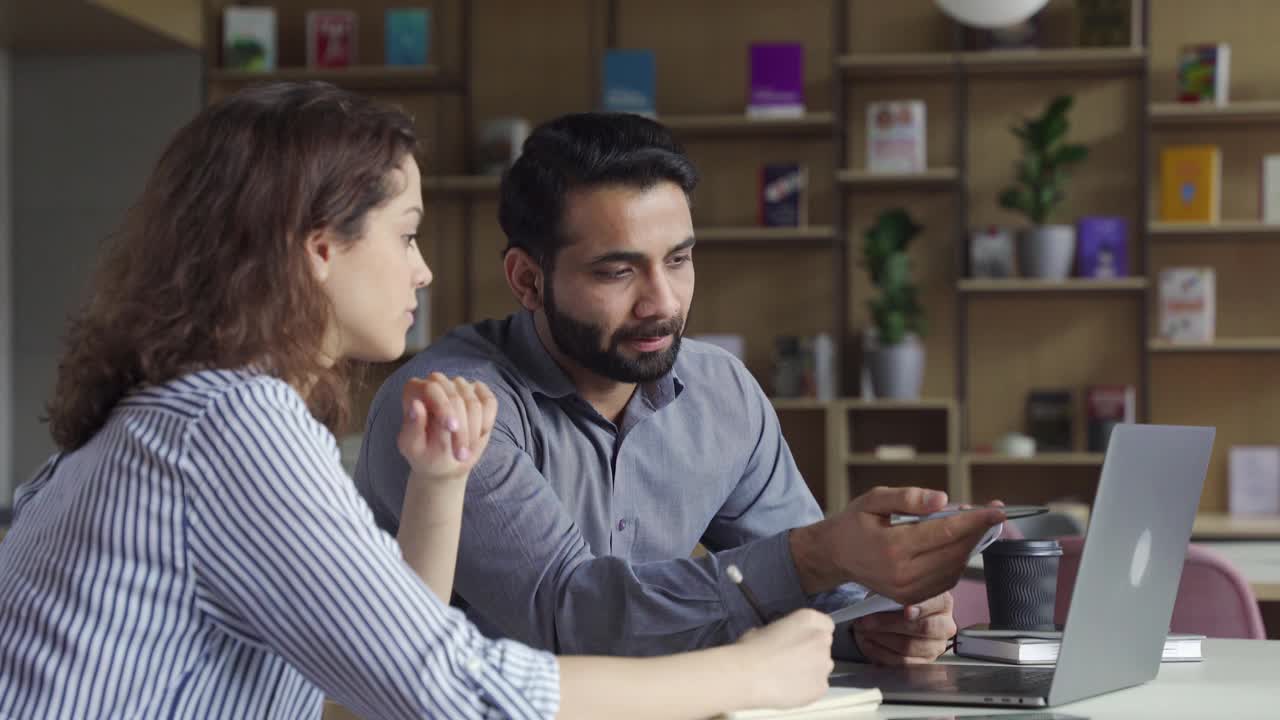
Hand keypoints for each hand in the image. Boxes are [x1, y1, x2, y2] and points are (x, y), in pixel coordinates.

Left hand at [396, 372, 496, 484]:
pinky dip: (487, 422)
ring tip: (465, 452)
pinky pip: (490, 402)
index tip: (452, 428)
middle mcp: (437, 382)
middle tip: (460, 455)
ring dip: (474, 431)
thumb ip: (412, 427)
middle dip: (461, 428)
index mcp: (415, 391)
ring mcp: (460, 385)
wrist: (445, 462)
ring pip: (474, 402)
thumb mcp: (413, 447)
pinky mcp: (478, 392)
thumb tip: (415, 404)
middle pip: (455, 395)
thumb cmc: (424, 454)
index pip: (432, 388)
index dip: (444, 407)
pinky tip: (478, 436)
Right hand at [735, 609, 834, 709]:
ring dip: (811, 670)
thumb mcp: (765, 629)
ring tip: (788, 678)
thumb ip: (782, 633)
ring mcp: (825, 665)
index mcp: (809, 620)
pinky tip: (789, 689)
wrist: (748, 676)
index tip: (800, 641)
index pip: (825, 624)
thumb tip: (781, 642)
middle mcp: (822, 640)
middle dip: (812, 652)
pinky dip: (807, 689)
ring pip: (822, 667)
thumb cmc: (750, 648)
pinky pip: (818, 687)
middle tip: (791, 660)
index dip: (812, 633)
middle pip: (824, 646)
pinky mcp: (822, 687)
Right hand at [791, 486, 1004, 603]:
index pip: (945, 532)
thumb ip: (908, 498)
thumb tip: (943, 500)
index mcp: (893, 547)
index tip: (997, 510)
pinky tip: (957, 544)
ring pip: (954, 568)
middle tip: (990, 513)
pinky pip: (946, 580)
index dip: (975, 520)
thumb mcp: (874, 499)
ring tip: (973, 526)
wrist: (834, 555)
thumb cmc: (854, 523)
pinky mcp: (911, 598)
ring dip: (969, 546)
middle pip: (955, 552)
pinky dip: (957, 561)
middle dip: (977, 531)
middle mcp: (902, 574)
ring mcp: (907, 590)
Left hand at [853, 592, 956, 665]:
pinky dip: (881, 653)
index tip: (906, 610)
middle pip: (923, 628)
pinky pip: (903, 662)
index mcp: (942, 603)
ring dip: (882, 639)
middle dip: (890, 624)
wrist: (893, 619)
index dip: (922, 607)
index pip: (937, 603)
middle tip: (867, 621)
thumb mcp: (895, 590)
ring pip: (910, 647)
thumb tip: (879, 598)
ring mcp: (936, 646)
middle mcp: (945, 626)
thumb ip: (893, 592)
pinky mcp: (924, 662)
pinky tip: (868, 644)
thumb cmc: (896, 602)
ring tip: (863, 631)